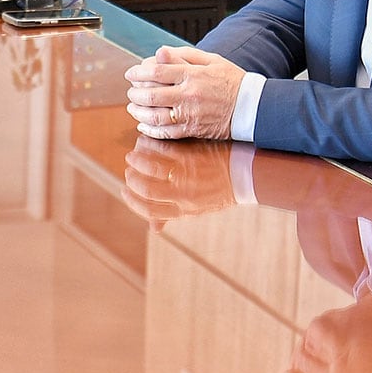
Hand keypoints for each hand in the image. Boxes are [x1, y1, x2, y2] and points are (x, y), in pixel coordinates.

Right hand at [120, 136, 239, 223]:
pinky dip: (148, 147)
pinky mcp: (190, 158)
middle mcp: (183, 196)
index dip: (132, 201)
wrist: (246, 175)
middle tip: (128, 172)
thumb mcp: (198, 209)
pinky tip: (144, 143)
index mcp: (184, 210)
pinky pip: (161, 152)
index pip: (149, 211)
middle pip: (146, 191)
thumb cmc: (222, 190)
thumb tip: (154, 229)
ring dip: (136, 162)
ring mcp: (186, 176)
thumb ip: (173, 215)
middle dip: (131, 180)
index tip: (125, 191)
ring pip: (150, 170)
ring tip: (131, 156)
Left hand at [124, 44, 243, 139]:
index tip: (130, 73)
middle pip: (151, 95)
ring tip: (132, 107)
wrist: (251, 106)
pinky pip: (166, 133)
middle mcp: (188, 95)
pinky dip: (150, 130)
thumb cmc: (232, 81)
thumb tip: (159, 52)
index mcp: (192, 76)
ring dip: (139, 112)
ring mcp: (189, 115)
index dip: (138, 72)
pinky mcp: (192, 130)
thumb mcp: (211, 60)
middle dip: (135, 93)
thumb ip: (183, 55)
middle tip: (131, 91)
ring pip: (155, 116)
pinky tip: (143, 125)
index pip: (157, 72)